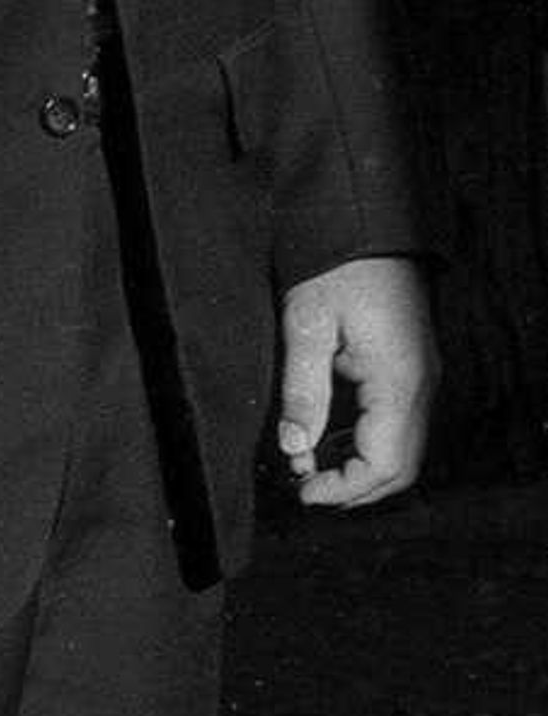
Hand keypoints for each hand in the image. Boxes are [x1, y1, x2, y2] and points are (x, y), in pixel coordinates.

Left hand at [276, 255, 434, 506]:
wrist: (364, 224)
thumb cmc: (333, 268)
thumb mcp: (305, 325)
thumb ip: (302, 391)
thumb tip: (294, 450)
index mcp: (399, 382)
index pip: (386, 464)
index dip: (345, 488)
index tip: (302, 492)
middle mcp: (420, 387)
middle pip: (400, 465)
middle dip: (353, 486)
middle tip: (302, 488)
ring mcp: (420, 378)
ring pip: (400, 447)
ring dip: (358, 465)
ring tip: (306, 466)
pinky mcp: (410, 368)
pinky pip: (394, 422)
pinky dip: (364, 441)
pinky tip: (325, 437)